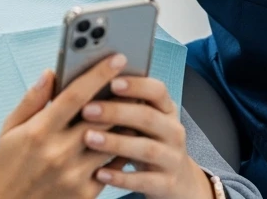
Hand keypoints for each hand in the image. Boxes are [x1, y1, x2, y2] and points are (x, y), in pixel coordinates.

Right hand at [0, 54, 133, 198]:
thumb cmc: (8, 163)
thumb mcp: (10, 128)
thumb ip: (32, 99)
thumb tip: (50, 73)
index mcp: (40, 131)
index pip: (76, 95)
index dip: (98, 74)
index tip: (116, 58)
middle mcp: (60, 152)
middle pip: (101, 117)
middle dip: (120, 95)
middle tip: (134, 78)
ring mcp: (75, 175)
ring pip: (112, 142)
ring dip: (125, 121)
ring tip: (135, 104)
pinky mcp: (86, 194)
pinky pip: (112, 167)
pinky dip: (121, 148)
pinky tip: (125, 136)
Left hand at [82, 75, 214, 198]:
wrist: (179, 179)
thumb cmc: (148, 139)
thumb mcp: (145, 119)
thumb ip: (125, 103)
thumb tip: (88, 83)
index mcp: (167, 109)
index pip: (157, 90)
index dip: (136, 85)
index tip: (111, 81)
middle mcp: (174, 132)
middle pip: (148, 117)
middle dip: (116, 112)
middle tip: (87, 110)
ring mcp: (173, 159)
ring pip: (146, 149)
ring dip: (115, 143)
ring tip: (89, 138)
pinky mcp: (167, 184)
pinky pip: (144, 181)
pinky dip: (121, 177)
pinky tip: (100, 172)